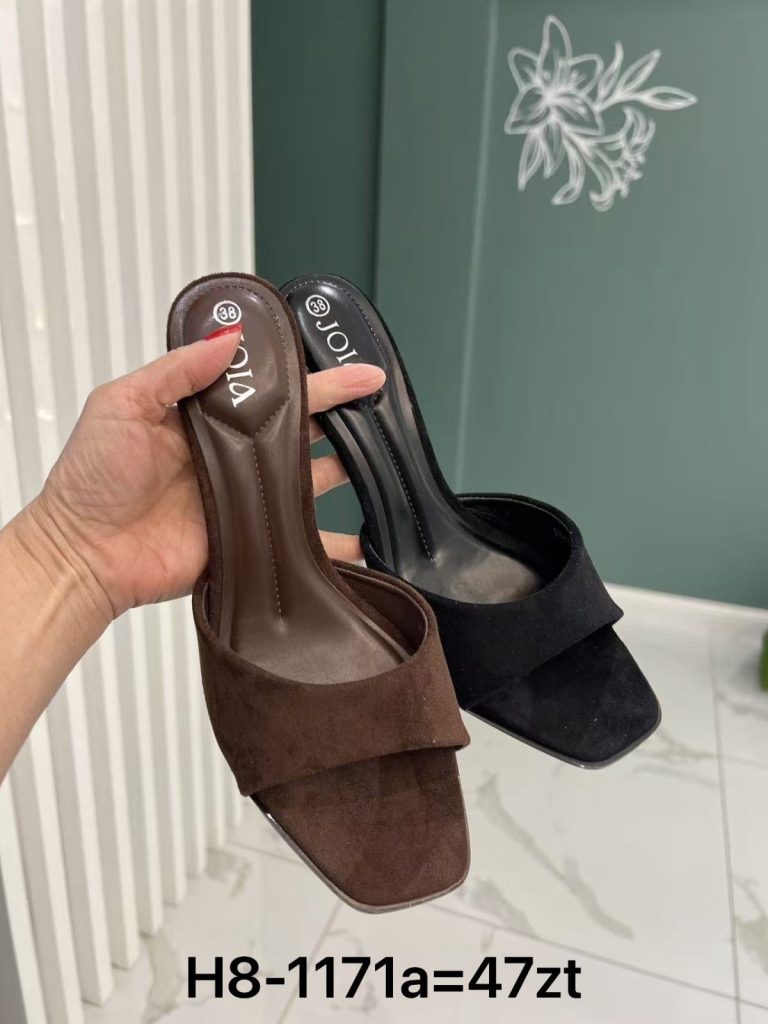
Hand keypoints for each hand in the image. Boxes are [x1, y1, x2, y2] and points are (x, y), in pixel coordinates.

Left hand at [33, 330, 384, 618]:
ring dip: (345, 472)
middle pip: (299, 433)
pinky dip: (333, 546)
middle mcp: (231, 456)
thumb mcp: (123, 404)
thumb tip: (229, 335)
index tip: (354, 369)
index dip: (315, 380)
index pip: (272, 391)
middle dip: (342, 418)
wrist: (82, 554)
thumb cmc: (91, 480)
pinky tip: (364, 543)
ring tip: (379, 462)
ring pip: (307, 482)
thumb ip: (177, 370)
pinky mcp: (248, 542)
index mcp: (207, 418)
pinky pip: (297, 541)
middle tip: (378, 407)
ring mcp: (243, 500)